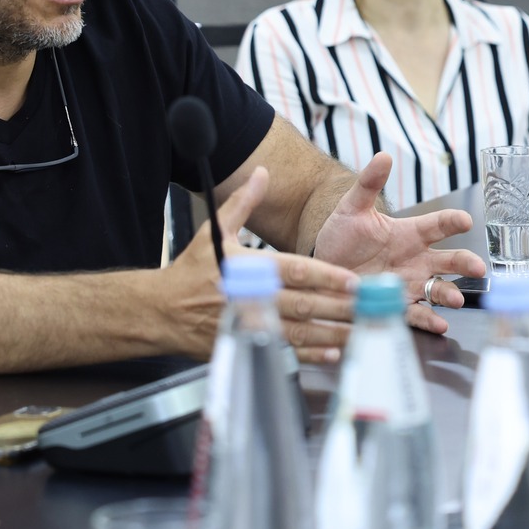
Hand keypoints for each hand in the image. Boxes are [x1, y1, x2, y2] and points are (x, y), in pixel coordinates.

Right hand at [160, 166, 361, 363]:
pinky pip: (284, 353)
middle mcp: (251, 298)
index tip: (352, 280)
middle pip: (303, 304)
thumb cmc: (190, 270)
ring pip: (298, 332)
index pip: (294, 272)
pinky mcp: (247, 345)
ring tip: (359, 330)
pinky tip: (333, 353)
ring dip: (331, 332)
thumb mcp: (214, 231)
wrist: (160, 311)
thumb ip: (243, 203)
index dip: (326, 277)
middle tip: (368, 306)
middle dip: (337, 306)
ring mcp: (249, 325)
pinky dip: (310, 355)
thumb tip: (263, 173)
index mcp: (248, 268)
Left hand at [311, 153, 486, 334]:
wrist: (324, 269)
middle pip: (449, 259)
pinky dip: (430, 319)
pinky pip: (417, 312)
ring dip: (451, 293)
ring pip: (438, 288)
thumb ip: (369, 184)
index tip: (465, 221)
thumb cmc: (342, 236)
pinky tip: (440, 322)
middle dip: (465, 263)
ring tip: (458, 299)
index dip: (452, 221)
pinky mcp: (398, 305)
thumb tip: (383, 156)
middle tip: (478, 267)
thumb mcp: (353, 208)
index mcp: (410, 233)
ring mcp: (410, 283)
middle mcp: (416, 259)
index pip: (438, 224)